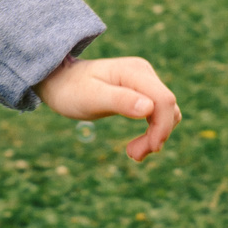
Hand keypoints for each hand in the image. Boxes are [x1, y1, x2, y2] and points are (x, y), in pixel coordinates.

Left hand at [37, 55, 180, 161]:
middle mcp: (144, 73)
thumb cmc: (71, 89)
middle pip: (167, 107)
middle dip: (157, 135)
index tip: (148, 150)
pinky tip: (137, 145)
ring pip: (165, 113)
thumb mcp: (91, 98)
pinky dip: (152, 132)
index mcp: (134, 72)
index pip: (163, 100)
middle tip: (133, 155)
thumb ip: (119, 101)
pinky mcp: (141, 92)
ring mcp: (144, 82)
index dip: (162, 127)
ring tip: (133, 153)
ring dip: (155, 136)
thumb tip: (149, 108)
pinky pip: (157, 114)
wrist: (60, 81)